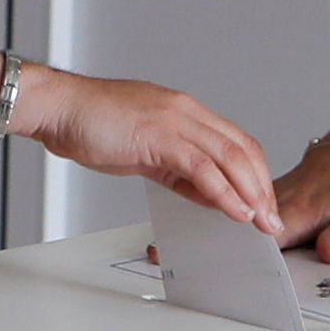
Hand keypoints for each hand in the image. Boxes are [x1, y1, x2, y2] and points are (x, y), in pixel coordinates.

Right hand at [23, 72, 284, 236]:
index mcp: (184, 112)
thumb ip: (175, 168)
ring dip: (251, 193)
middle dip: (262, 187)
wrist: (57, 108)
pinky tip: (234, 212)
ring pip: (230, 157)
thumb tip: (204, 191)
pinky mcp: (159, 136)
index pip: (236, 141)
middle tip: (271, 220)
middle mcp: (186, 112)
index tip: (263, 203)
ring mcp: (174, 121)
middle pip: (244, 149)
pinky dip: (224, 193)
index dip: (256, 174)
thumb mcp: (143, 150)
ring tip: (261, 222)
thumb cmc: (91, 124)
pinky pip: (203, 168)